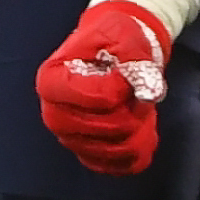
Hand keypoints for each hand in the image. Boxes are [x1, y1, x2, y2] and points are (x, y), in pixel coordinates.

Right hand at [37, 0, 171, 174]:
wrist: (110, 51)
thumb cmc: (110, 40)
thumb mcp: (122, 34)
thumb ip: (134, 59)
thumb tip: (148, 93)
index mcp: (52, 82)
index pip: (96, 99)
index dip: (120, 88)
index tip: (124, 73)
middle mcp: (54, 116)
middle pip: (105, 130)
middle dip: (131, 111)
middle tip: (139, 92)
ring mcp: (71, 140)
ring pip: (116, 151)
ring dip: (140, 128)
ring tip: (140, 106)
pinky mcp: (90, 155)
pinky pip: (122, 166)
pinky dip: (140, 147)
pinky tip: (141, 126)